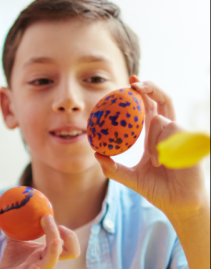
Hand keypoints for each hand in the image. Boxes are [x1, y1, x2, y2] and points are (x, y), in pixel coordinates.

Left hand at [0, 215, 79, 268]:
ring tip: (54, 240)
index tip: (52, 220)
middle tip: (48, 220)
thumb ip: (15, 227)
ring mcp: (41, 268)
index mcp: (49, 252)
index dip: (68, 234)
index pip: (69, 245)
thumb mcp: (15, 241)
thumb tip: (12, 209)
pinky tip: (35, 265)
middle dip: (68, 236)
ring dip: (54, 248)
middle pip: (70, 251)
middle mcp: (48, 260)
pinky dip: (38, 268)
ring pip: (54, 260)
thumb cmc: (12, 260)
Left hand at [94, 77, 210, 216]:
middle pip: (162, 99)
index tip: (128, 81)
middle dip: (149, 86)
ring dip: (152, 140)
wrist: (178, 203)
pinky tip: (162, 163)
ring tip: (155, 163)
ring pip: (159, 119)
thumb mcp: (129, 178)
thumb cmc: (157, 190)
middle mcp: (167, 131)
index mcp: (153, 135)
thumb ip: (112, 167)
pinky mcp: (188, 140)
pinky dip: (160, 146)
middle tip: (133, 82)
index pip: (148, 107)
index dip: (141, 93)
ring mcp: (179, 135)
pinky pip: (168, 130)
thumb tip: (95, 154)